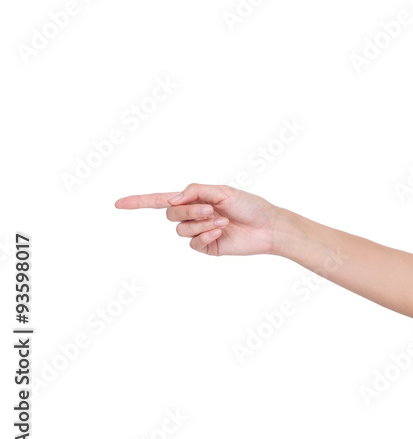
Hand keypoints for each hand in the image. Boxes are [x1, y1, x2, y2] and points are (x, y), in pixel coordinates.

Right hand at [114, 183, 282, 255]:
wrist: (268, 226)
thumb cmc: (249, 205)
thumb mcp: (223, 191)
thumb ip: (194, 191)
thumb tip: (170, 201)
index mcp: (195, 199)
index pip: (161, 201)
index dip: (139, 202)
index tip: (117, 204)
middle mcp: (193, 216)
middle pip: (171, 215)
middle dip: (189, 211)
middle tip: (211, 209)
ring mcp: (198, 233)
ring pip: (181, 230)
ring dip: (200, 224)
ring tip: (222, 221)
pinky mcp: (206, 248)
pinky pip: (193, 244)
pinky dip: (205, 236)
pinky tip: (221, 232)